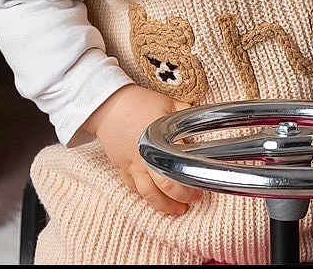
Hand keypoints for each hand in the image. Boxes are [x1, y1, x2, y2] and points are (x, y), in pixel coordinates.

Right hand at [83, 84, 202, 215]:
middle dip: (179, 199)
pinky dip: (145, 197)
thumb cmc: (138, 102)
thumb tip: (205, 122)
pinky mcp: (121, 168)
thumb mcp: (169, 103)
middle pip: (162, 189)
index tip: (201, 189)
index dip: (190, 184)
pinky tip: (155, 198)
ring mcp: (131, 165)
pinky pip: (133, 189)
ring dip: (163, 206)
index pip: (176, 172)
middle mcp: (144, 158)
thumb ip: (186, 115)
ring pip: (147, 195)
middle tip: (192, 201)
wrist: (107, 104)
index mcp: (158, 143)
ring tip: (176, 210)